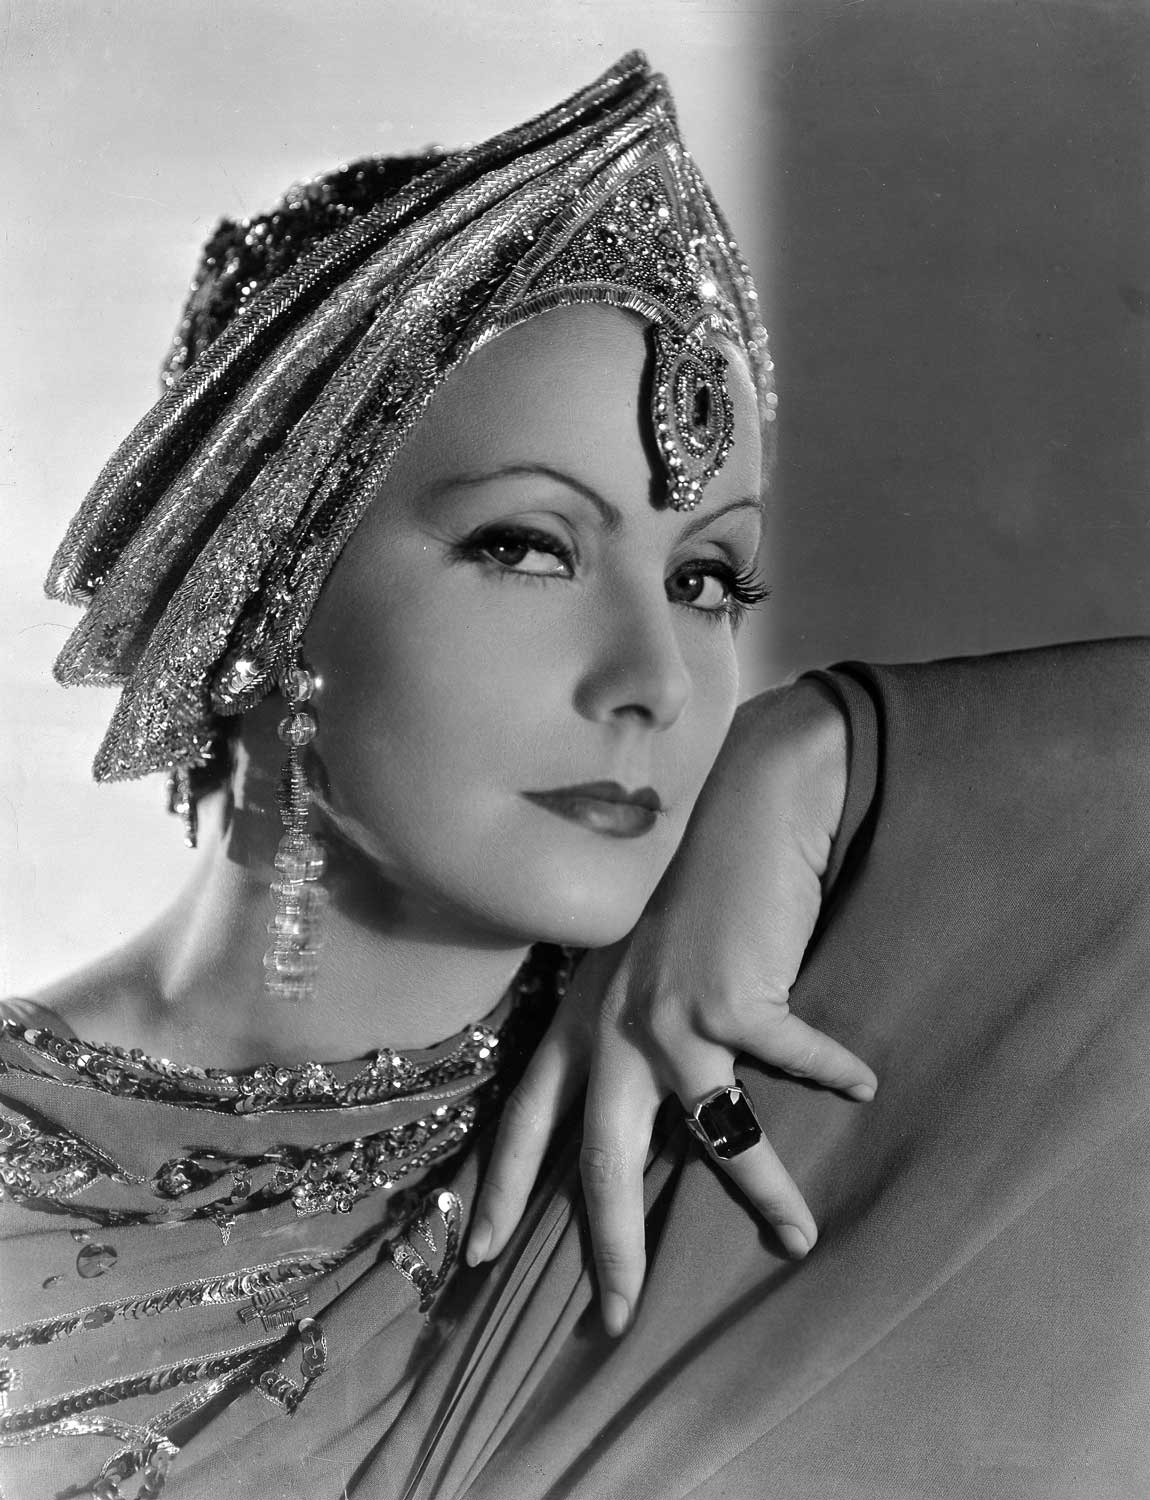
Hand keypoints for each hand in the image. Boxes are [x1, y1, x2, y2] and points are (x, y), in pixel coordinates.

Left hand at [466, 679, 875, 1333]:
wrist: (734, 809)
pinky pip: (786, 1056)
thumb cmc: (687, 888)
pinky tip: (860, 1086)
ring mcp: (670, 1012)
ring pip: (706, 1131)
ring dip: (758, 1190)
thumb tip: (628, 1092)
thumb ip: (616, 1020)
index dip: (501, 1189)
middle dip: (609, 1244)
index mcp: (578, 1019)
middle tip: (616, 1314)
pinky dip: (829, 1071)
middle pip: (599, 1157)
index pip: (524, 1120)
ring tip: (796, 1238)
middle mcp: (611, 1024)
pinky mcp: (731, 994)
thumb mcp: (628, 960)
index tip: (477, 1254)